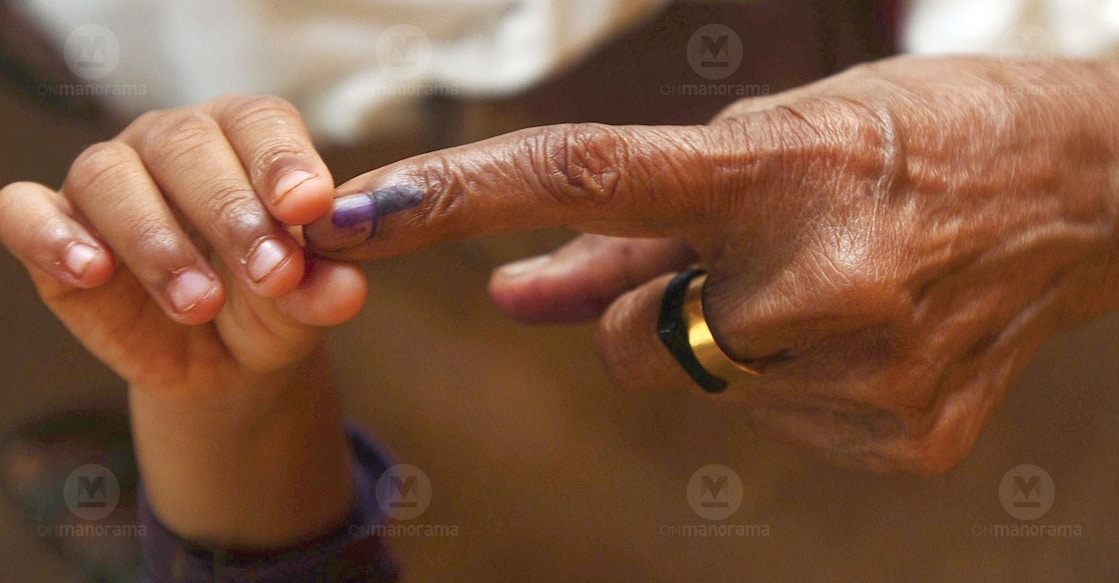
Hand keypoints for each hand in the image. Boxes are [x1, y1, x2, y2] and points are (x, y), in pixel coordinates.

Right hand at [0, 94, 365, 545]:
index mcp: (245, 139)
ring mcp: (110, 180)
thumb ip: (324, 287)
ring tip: (199, 303)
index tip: (309, 207)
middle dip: (230, 211)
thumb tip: (347, 289)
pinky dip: (52, 234)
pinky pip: (25, 210)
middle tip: (269, 272)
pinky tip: (93, 270)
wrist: (222, 358)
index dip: (282, 161)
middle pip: (187, 144)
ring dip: (156, 241)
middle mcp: (173, 144)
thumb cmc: (270, 305)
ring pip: (110, 176)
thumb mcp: (306, 303)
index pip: (260, 123)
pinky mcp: (52, 226)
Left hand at [304, 56, 1118, 472]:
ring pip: (695, 383)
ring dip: (724, 339)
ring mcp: (867, 377)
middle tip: (747, 254)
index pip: (583, 174)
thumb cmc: (906, 141)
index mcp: (782, 171)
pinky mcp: (900, 440)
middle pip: (626, 336)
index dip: (453, 196)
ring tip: (823, 283)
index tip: (348, 212)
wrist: (1082, 194)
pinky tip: (863, 332)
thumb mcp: (765, 146)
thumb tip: (514, 299)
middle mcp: (822, 281)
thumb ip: (627, 238)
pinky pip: (767, 425)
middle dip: (649, 303)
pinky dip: (785, 382)